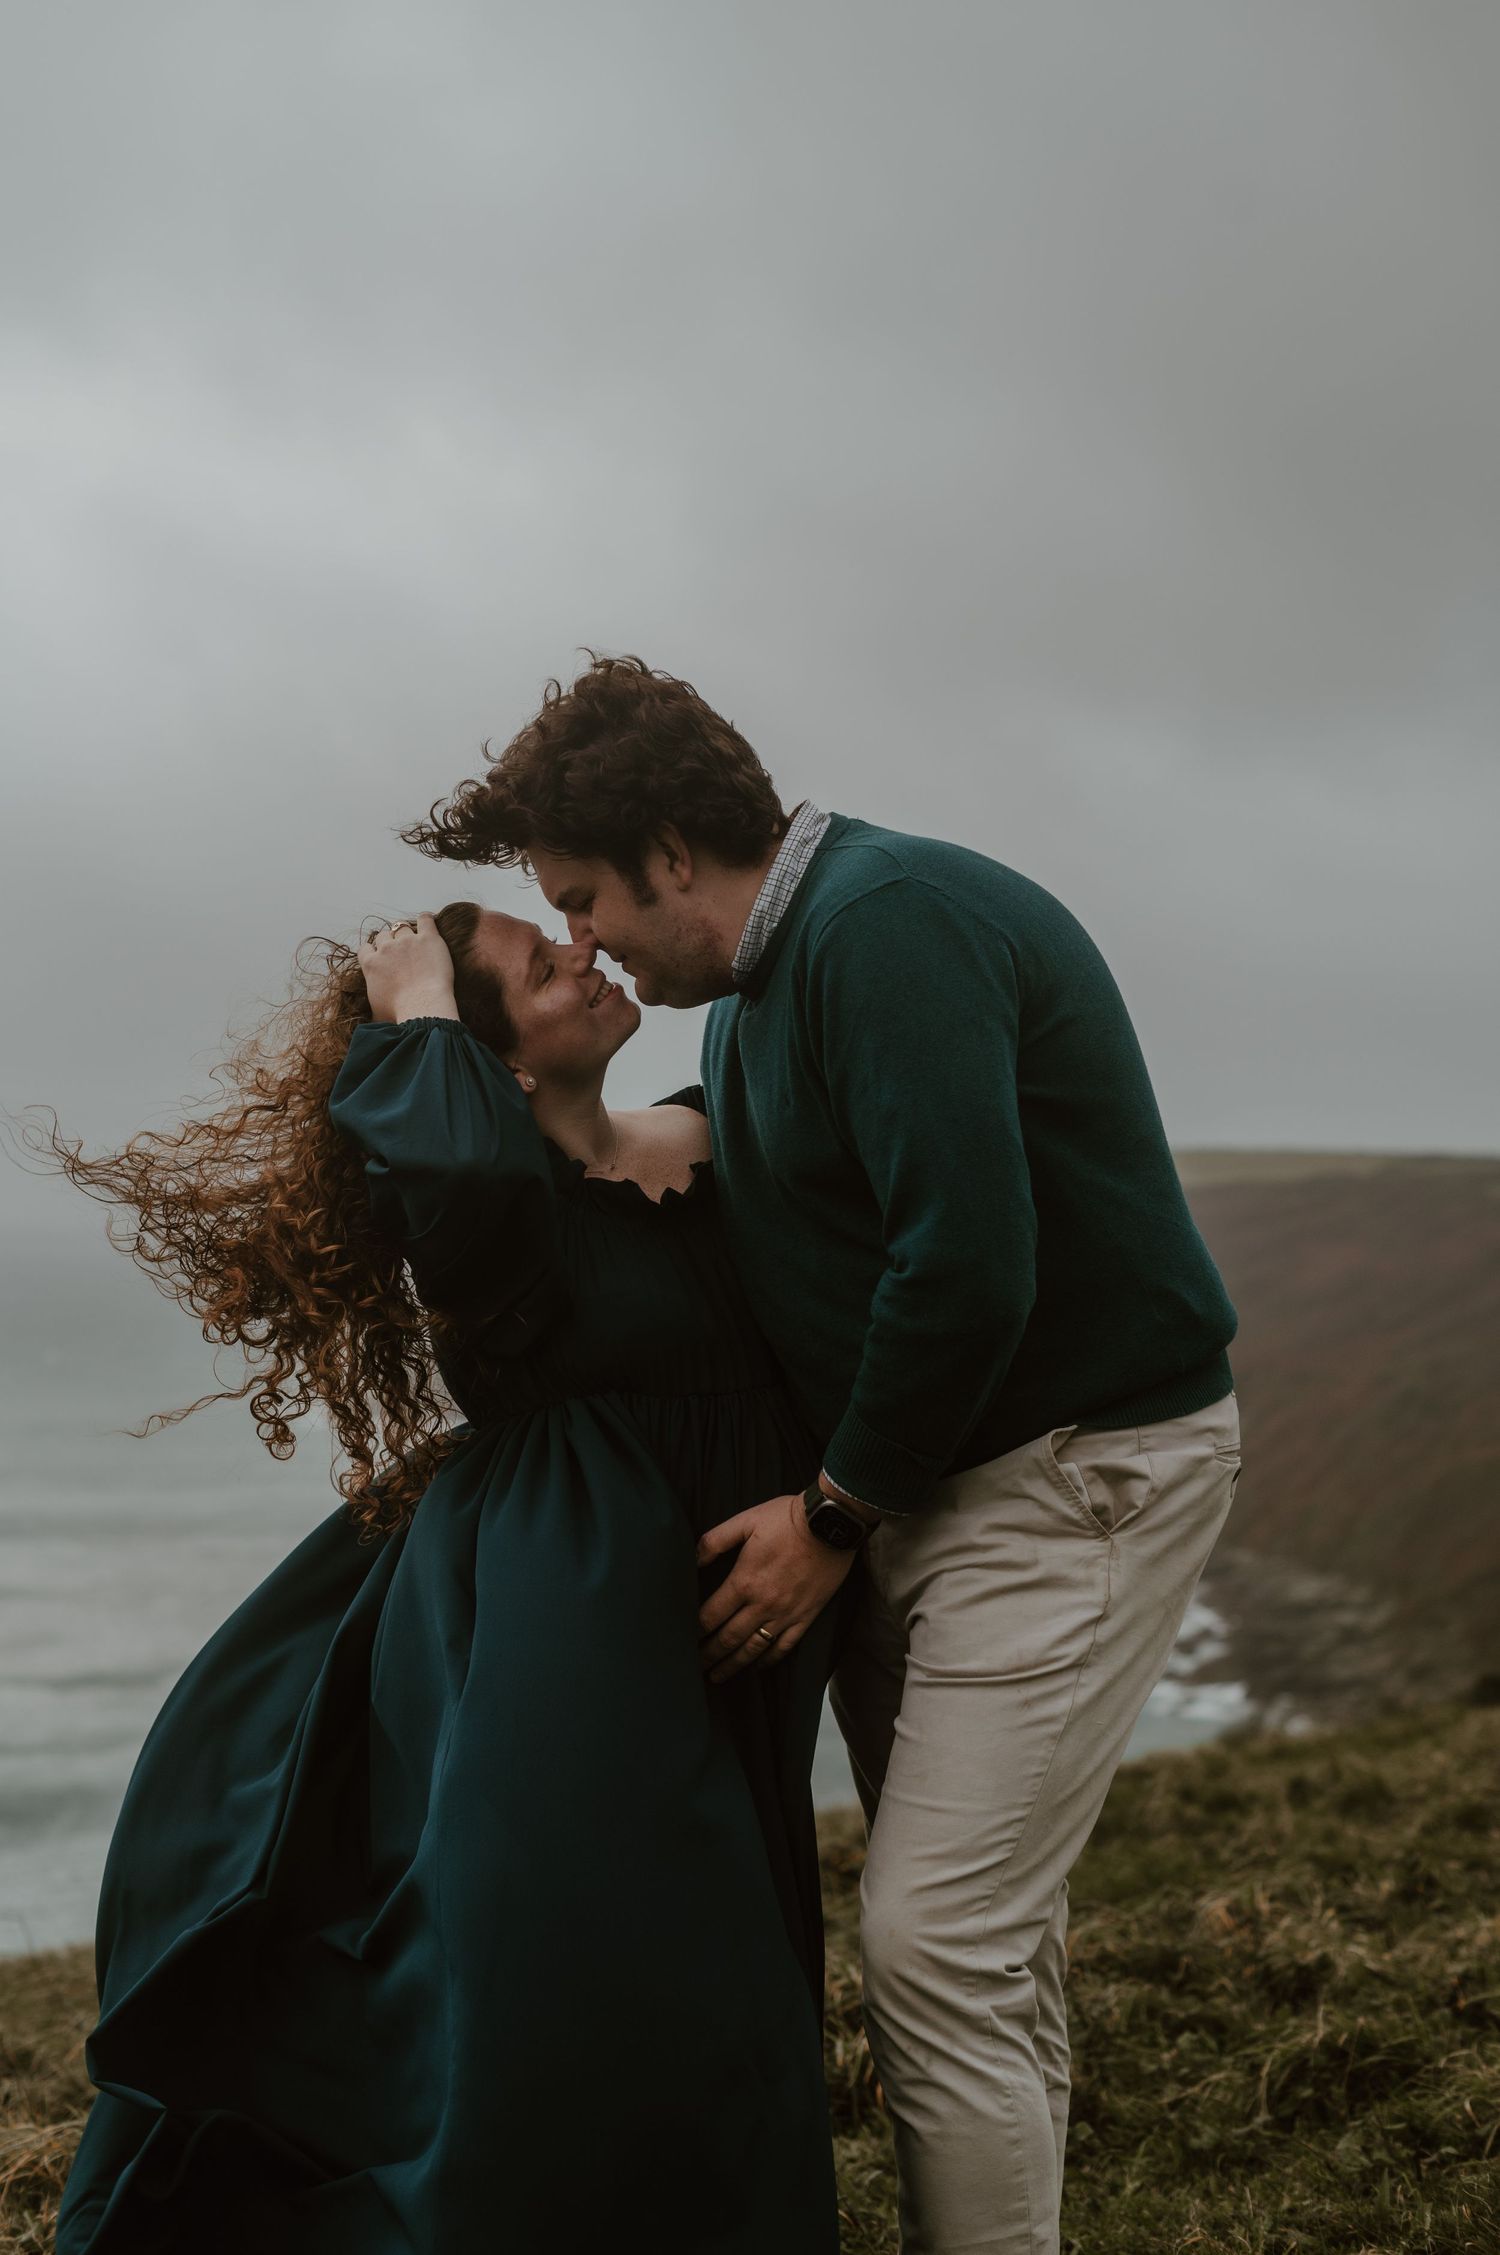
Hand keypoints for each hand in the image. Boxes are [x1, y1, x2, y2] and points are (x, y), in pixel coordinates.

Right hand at [358, 913, 457, 1023]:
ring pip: (402, 927)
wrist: (423, 1007)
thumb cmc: (400, 1014)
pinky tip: (429, 924)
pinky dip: (426, 919)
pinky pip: (425, 919)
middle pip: (383, 935)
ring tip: (416, 940)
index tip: (381, 957)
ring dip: (407, 932)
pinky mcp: (428, 938)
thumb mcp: (376, 1014)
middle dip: (390, 942)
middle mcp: (386, 948)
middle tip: (401, 952)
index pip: (365, 948)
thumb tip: (371, 1023)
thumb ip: (372, 1009)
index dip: (373, 951)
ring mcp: (407, 941)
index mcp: (371, 964)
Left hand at [696, 1492, 856, 1681]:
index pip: (711, 1615)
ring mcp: (786, 1614)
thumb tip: (693, 1559)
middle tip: (694, 1667)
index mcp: (744, 1582)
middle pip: (728, 1638)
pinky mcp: (806, 1616)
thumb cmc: (787, 1519)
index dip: (694, 1630)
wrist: (831, 1524)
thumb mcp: (746, 1521)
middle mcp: (763, 1604)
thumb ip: (715, 1540)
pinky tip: (758, 1666)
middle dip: (709, 1655)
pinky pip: (785, 1646)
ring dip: (734, 1665)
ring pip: (754, 1648)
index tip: (683, 1640)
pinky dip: (769, 1660)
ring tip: (718, 1676)